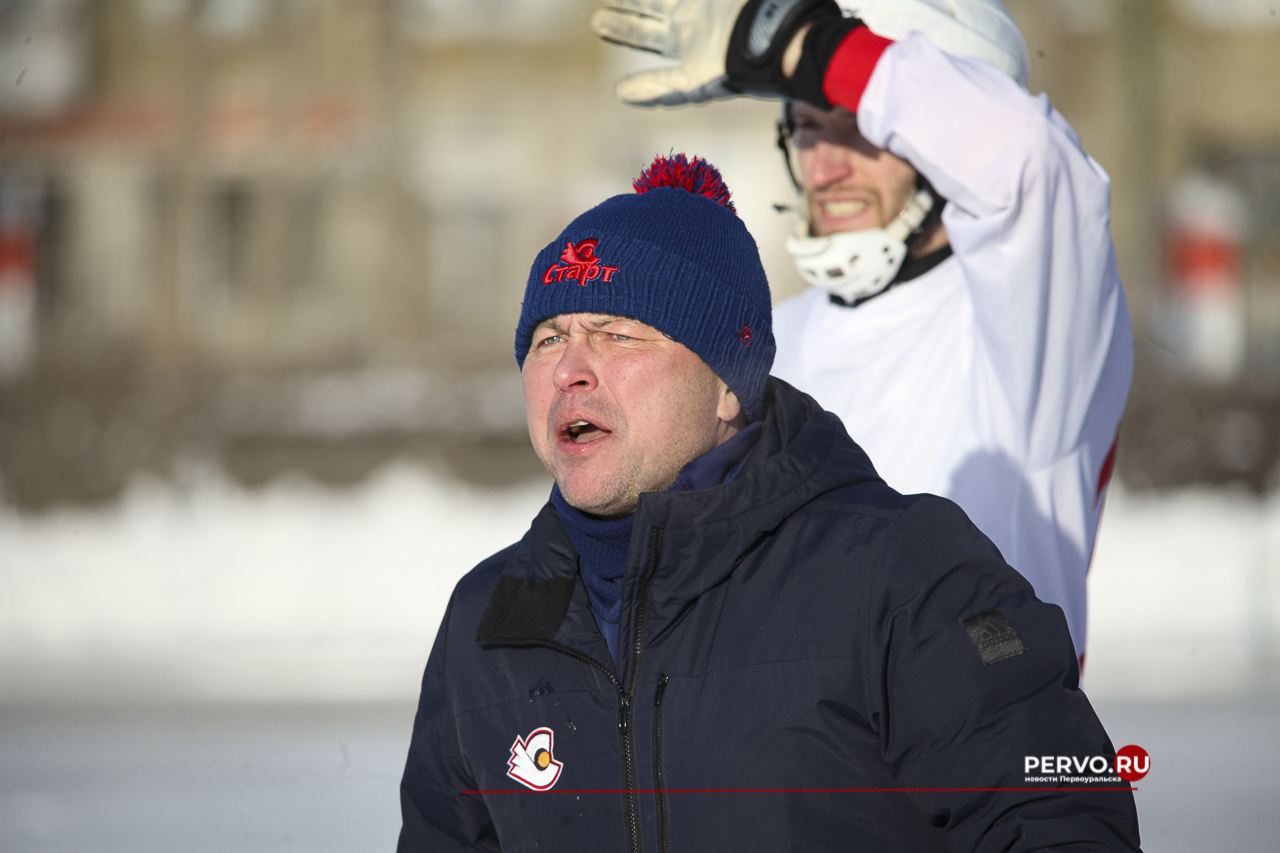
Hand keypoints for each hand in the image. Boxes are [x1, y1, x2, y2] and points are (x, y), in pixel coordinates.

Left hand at [591, 0, 750, 106]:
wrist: (772, 39)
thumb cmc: (732, 67)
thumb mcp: (689, 83)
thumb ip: (656, 87)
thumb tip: (618, 94)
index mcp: (683, 45)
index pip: (647, 36)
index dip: (623, 30)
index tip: (599, 23)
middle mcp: (689, 21)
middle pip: (649, 14)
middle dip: (624, 16)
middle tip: (597, 17)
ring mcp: (699, 4)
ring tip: (612, 5)